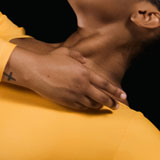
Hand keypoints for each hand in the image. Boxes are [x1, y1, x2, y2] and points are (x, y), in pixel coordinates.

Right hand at [2, 41, 125, 111]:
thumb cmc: (50, 60)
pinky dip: (86, 107)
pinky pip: (81, 107)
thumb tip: (85, 62)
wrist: (35, 71)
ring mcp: (75, 94)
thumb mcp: (66, 53)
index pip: (105, 85)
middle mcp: (82, 85)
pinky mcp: (67, 101)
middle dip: (111, 103)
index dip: (116, 92)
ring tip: (102, 106)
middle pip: (102, 97)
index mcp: (85, 73)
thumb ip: (78, 57)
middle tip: (116, 106)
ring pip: (92, 104)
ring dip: (99, 105)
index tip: (124, 96)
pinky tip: (88, 106)